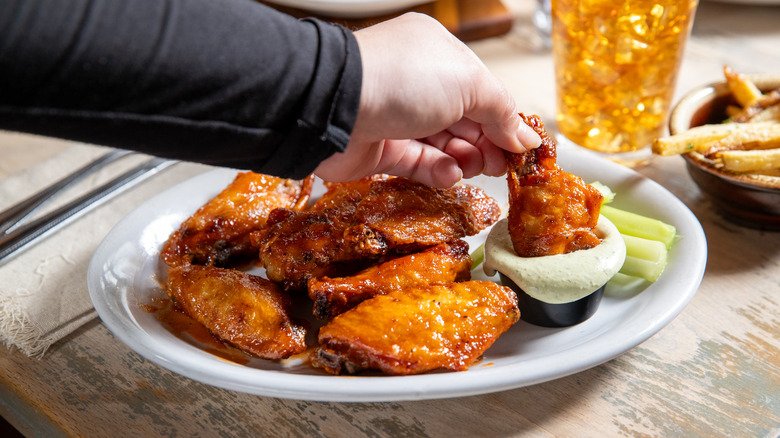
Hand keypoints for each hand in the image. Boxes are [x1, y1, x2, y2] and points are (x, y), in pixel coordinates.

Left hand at [314, 13, 540, 187]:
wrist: (335, 106)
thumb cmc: (400, 78)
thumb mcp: (468, 82)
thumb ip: (501, 110)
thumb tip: (525, 137)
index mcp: (437, 54)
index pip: (480, 90)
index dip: (503, 119)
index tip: (522, 148)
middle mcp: (415, 83)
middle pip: (464, 119)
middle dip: (488, 143)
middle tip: (504, 166)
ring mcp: (396, 117)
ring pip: (443, 144)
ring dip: (466, 158)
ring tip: (478, 169)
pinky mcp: (380, 150)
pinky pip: (418, 163)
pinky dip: (439, 170)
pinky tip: (453, 174)